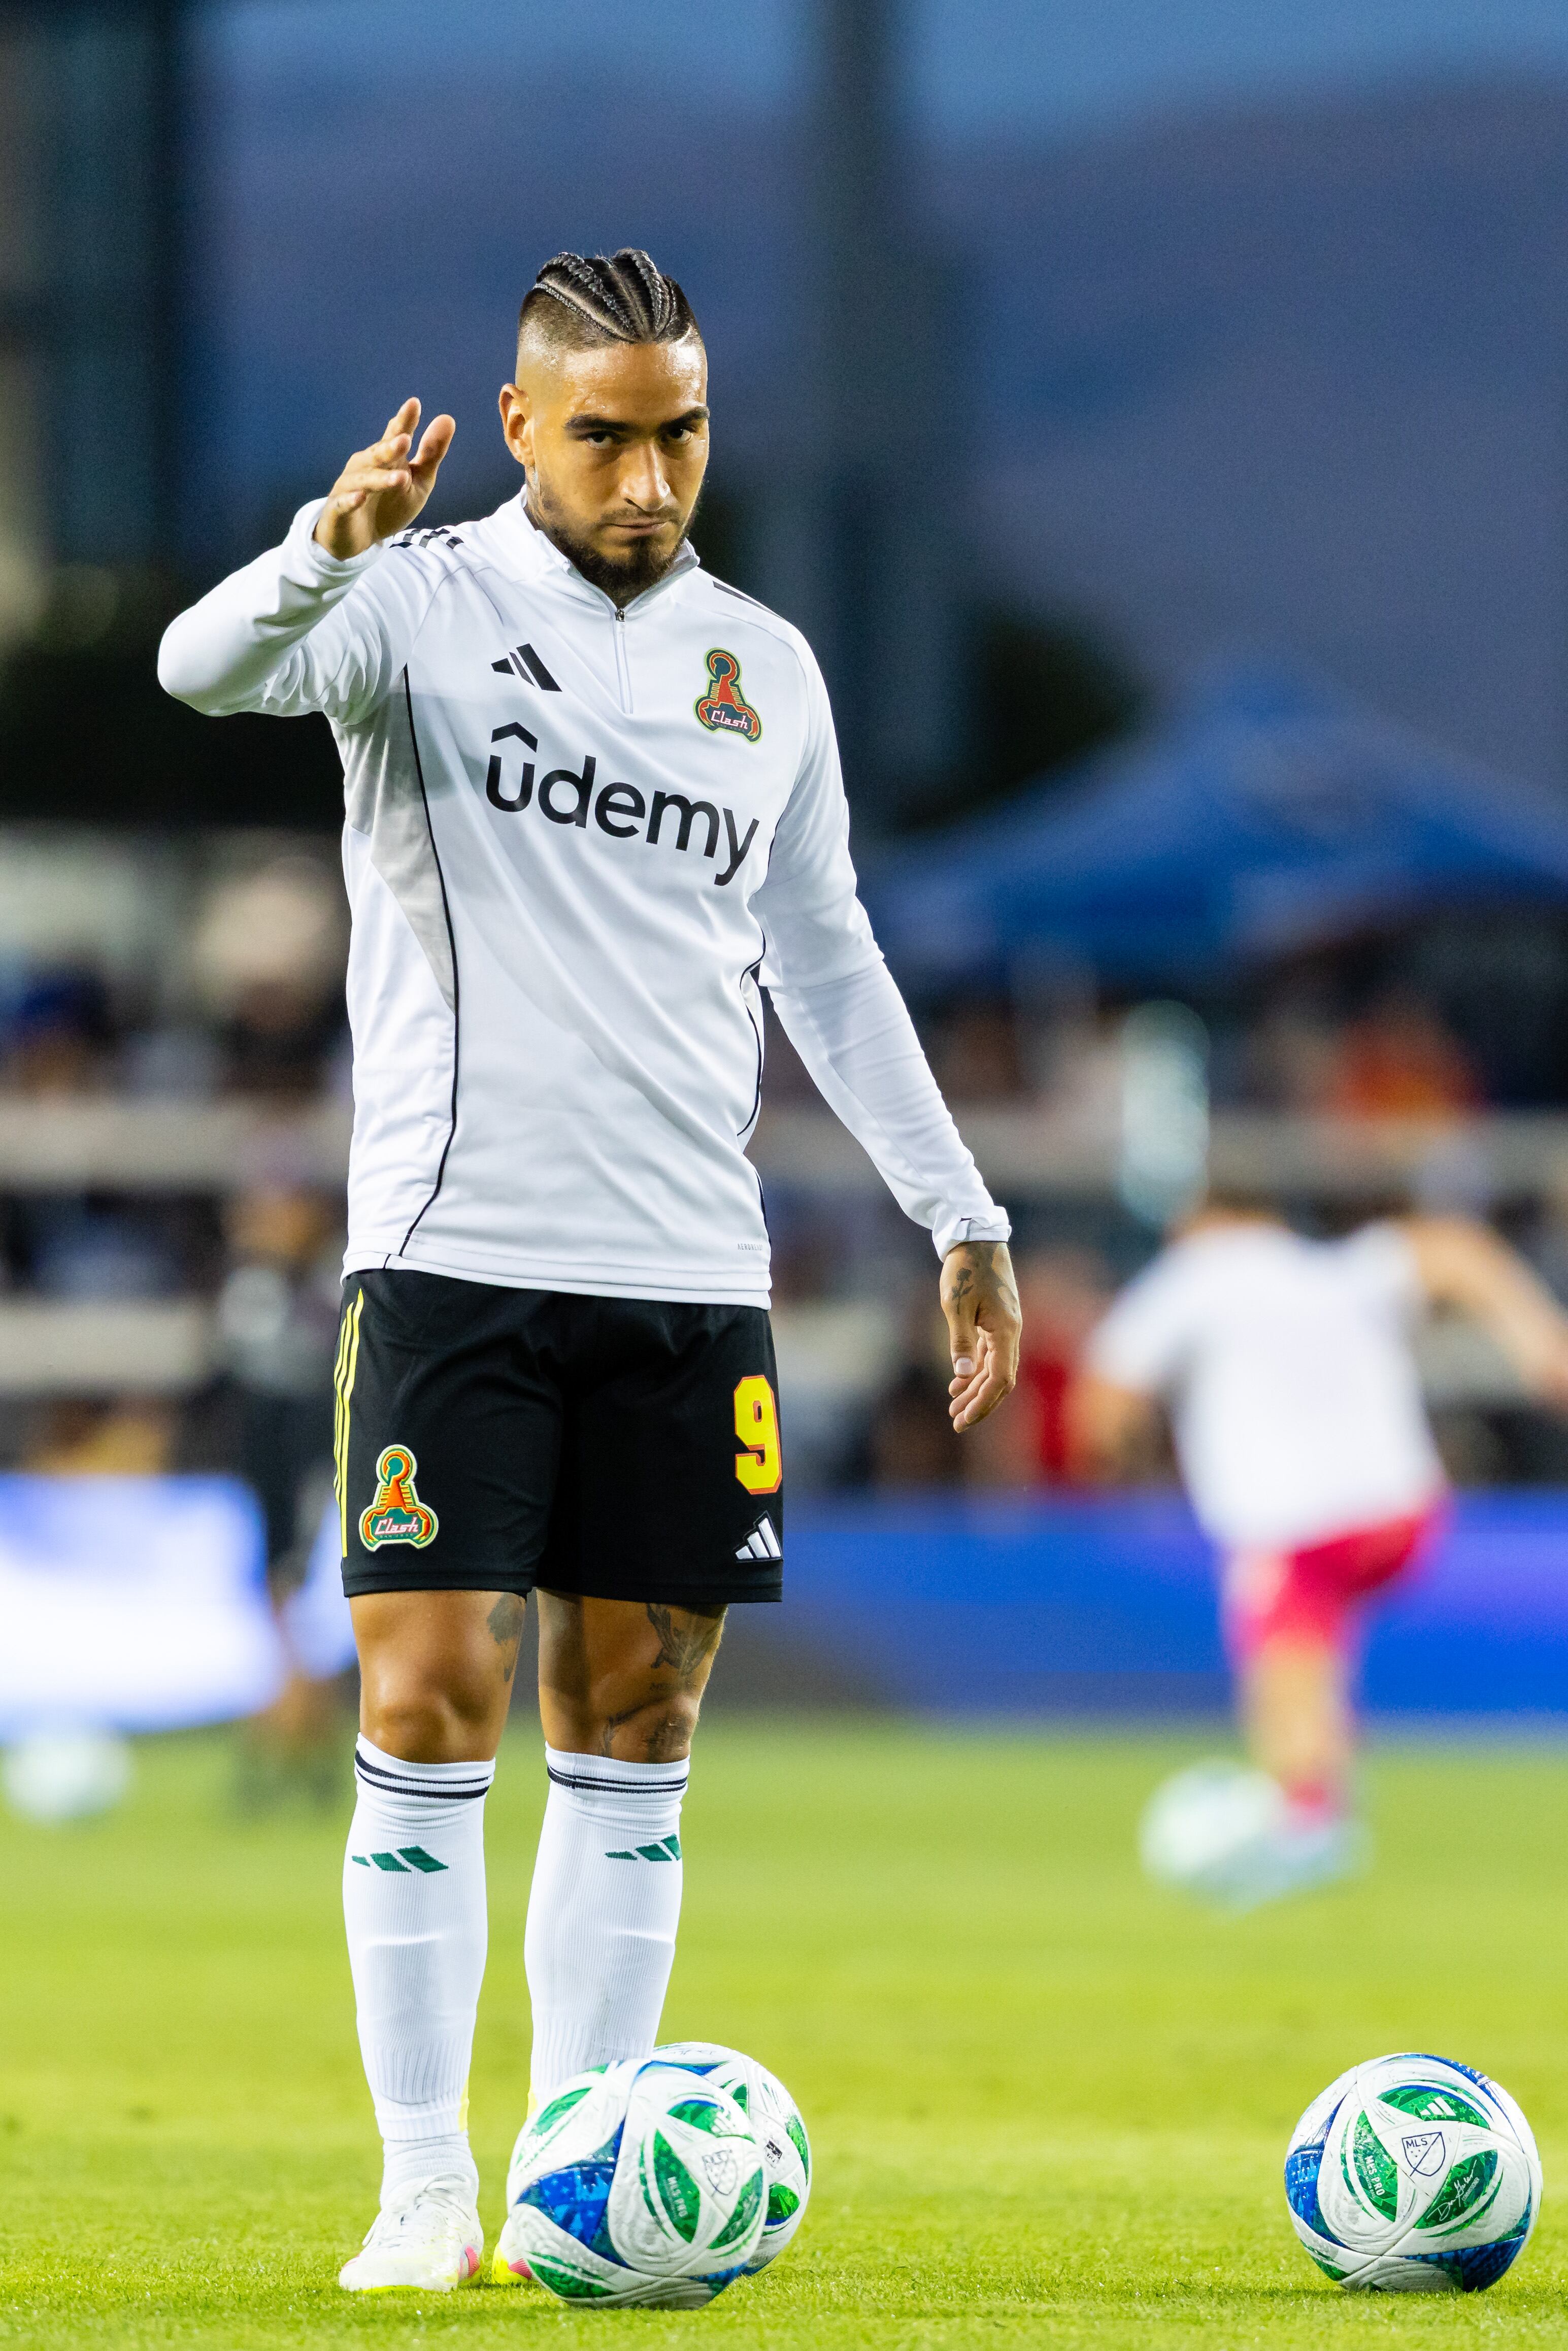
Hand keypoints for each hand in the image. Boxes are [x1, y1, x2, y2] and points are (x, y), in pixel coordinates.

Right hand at [313, 397, 455, 558]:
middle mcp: (365, 466)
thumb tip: (448, 417)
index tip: (414, 404)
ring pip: (365, 480)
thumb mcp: (417, 480)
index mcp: (385, 457)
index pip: (395, 435)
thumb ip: (431, 453)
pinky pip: (344, 504)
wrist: (358, 538)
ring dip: (381, 478)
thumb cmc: (389, 504)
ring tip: (401, 478)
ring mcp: (350, 487)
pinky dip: (351, 500)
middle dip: (390, 447)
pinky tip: (360, 497)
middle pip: (378, 455)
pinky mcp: (338, 509)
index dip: (403, 421)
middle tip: (405, 439)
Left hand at [941, 1239, 1021, 1430]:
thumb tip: (961, 1375)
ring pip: (995, 1368)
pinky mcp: (997, 1321)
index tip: (963, 1418)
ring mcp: (1005, 1327)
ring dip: (976, 1389)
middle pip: (1000, 1379)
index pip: (1000, 1378)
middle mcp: (1011, 1332)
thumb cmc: (965, 1270)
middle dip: (980, 1403)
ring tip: (954, 1407)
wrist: (976, 1239)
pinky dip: (975, 1370)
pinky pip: (990, 1354)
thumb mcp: (956, 1305)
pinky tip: (958, 1383)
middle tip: (957, 1422)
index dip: (983, 1401)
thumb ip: (961, 1341)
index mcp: (1006, 1331)